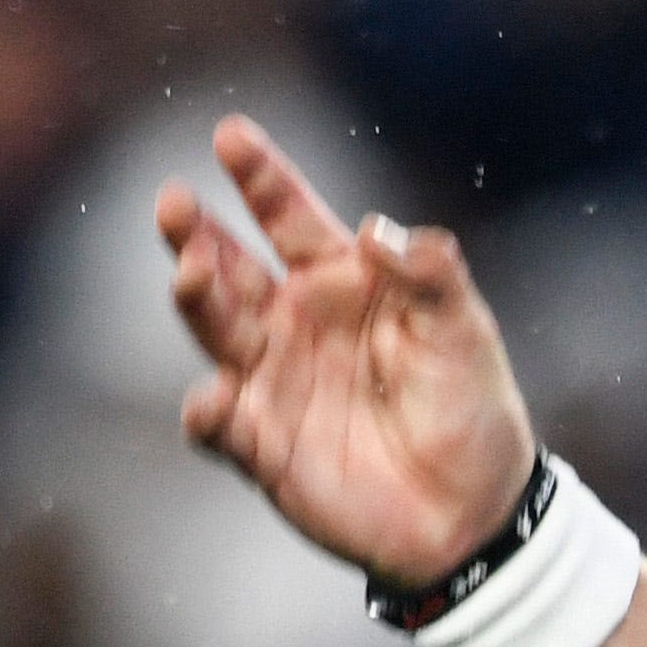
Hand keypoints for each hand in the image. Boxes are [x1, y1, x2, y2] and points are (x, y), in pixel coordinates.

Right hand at [158, 115, 541, 595]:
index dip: (260, 178)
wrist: (471, 510)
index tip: (230, 135)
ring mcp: (272, 383)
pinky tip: (212, 402)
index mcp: (341, 282)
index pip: (289, 218)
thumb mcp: (462, 329)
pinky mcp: (262, 447)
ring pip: (215, 331)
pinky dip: (209, 414)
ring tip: (189, 274)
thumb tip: (378, 229)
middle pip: (229, 267)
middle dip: (196, 234)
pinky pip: (221, 426)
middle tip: (174, 203)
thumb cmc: (469, 407)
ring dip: (196, 300)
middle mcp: (294, 323)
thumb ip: (429, 273)